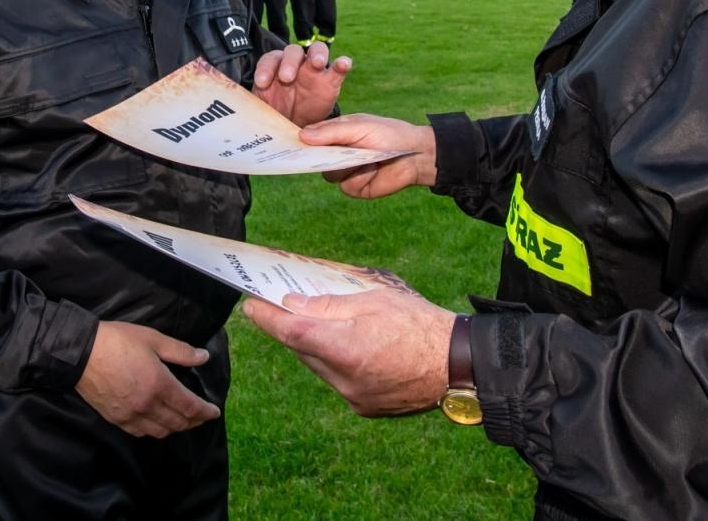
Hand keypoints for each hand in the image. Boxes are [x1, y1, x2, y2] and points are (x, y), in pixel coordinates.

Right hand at [75, 321, 219, 437]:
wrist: (80, 353)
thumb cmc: (117, 341)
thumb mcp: (152, 339)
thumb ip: (180, 351)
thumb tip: (204, 357)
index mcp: (159, 384)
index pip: (190, 407)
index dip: (205, 412)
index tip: (214, 412)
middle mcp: (147, 405)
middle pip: (178, 422)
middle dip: (194, 421)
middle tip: (202, 416)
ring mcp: (130, 415)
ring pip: (161, 431)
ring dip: (176, 428)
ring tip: (183, 420)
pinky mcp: (116, 419)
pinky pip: (141, 432)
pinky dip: (155, 431)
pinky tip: (158, 423)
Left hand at [242, 290, 454, 416]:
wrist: (458, 365)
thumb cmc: (419, 324)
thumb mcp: (375, 300)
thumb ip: (329, 304)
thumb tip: (293, 305)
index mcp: (346, 348)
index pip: (291, 333)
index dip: (266, 318)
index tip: (250, 306)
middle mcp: (344, 379)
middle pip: (303, 351)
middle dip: (293, 329)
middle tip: (285, 306)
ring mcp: (354, 397)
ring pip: (319, 368)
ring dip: (316, 347)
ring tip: (324, 324)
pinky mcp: (365, 408)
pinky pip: (337, 381)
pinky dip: (336, 363)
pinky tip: (351, 347)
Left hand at [253, 42, 350, 127]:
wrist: (300, 128)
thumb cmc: (277, 115)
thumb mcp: (263, 112)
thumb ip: (253, 109)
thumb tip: (230, 120)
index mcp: (274, 69)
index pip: (269, 60)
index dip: (265, 69)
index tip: (262, 83)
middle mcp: (294, 65)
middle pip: (292, 51)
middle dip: (289, 62)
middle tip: (287, 77)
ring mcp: (314, 70)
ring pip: (316, 51)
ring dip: (316, 54)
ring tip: (316, 64)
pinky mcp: (331, 80)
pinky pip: (338, 67)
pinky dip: (342, 63)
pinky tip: (344, 63)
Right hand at [303, 114, 437, 196]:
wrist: (415, 154)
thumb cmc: (388, 133)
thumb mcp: (359, 126)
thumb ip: (332, 132)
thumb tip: (302, 136)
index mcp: (335, 135)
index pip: (310, 139)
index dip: (301, 142)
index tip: (293, 144)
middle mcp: (337, 154)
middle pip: (315, 161)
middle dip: (322, 157)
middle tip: (331, 152)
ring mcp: (346, 172)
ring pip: (330, 175)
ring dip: (347, 167)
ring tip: (367, 158)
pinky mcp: (357, 187)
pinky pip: (347, 187)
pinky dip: (360, 178)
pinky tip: (374, 169)